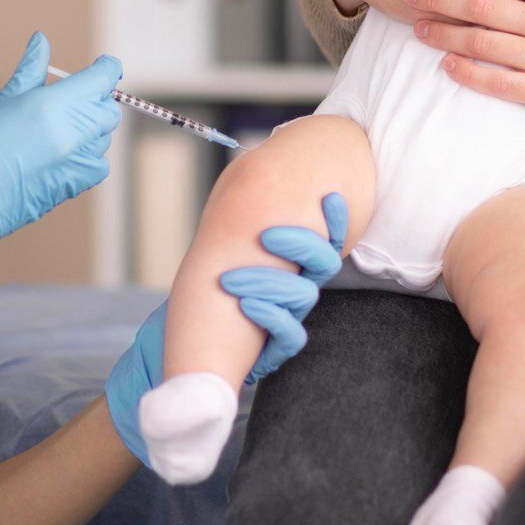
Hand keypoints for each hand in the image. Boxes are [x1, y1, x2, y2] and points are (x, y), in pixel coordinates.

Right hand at [0, 33, 121, 314]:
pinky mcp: (72, 187)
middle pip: (108, 109)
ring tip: (55, 130)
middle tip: (72, 99)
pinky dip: (87, 157)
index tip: (101, 66)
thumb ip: (31, 70)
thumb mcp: (1, 102)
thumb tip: (41, 40)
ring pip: (103, 138)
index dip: (105, 69)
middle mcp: (70, 134)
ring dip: (90, 129)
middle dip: (96, 100)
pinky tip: (59, 154)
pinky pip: (97, 165)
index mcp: (51, 106)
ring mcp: (74, 163)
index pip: (103, 79)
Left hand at [105, 194, 347, 463]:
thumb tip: (246, 176)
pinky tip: (244, 307)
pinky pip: (291, 335)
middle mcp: (296, 288)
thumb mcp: (224, 250)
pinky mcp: (277, 348)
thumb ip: (245, 224)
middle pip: (324, 262)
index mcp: (291, 263)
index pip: (326, 239)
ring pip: (303, 295)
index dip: (336, 220)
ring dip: (268, 282)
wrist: (187, 344)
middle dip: (300, 244)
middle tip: (265, 236)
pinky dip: (270, 317)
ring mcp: (289, 316)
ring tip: (230, 280)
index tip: (328, 197)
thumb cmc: (205, 291)